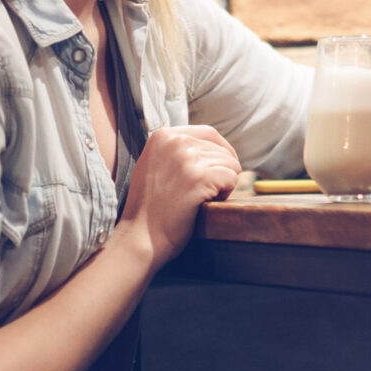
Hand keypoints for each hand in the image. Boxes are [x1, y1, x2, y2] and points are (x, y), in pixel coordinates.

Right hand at [116, 124, 241, 267]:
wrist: (139, 237)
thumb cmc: (149, 207)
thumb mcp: (154, 165)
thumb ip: (176, 151)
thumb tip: (209, 147)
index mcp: (163, 136)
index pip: (209, 133)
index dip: (223, 150)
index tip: (224, 167)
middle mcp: (175, 142)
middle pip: (222, 150)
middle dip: (222, 171)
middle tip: (205, 193)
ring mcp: (187, 159)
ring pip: (230, 164)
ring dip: (224, 184)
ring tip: (202, 199)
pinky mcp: (199, 178)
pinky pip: (231, 178)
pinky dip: (226, 193)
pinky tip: (207, 204)